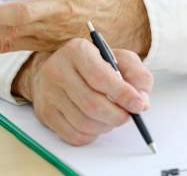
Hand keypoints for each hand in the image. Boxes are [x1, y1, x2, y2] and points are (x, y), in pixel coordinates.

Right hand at [12, 39, 153, 145]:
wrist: (60, 68)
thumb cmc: (96, 63)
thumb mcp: (121, 58)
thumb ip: (137, 76)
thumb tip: (141, 102)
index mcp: (78, 51)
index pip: (101, 78)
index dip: (123, 95)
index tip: (139, 105)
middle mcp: (57, 70)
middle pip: (91, 104)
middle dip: (117, 115)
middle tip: (129, 116)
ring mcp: (48, 93)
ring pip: (83, 123)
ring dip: (106, 126)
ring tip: (113, 117)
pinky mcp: (45, 113)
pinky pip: (73, 135)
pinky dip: (92, 135)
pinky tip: (98, 123)